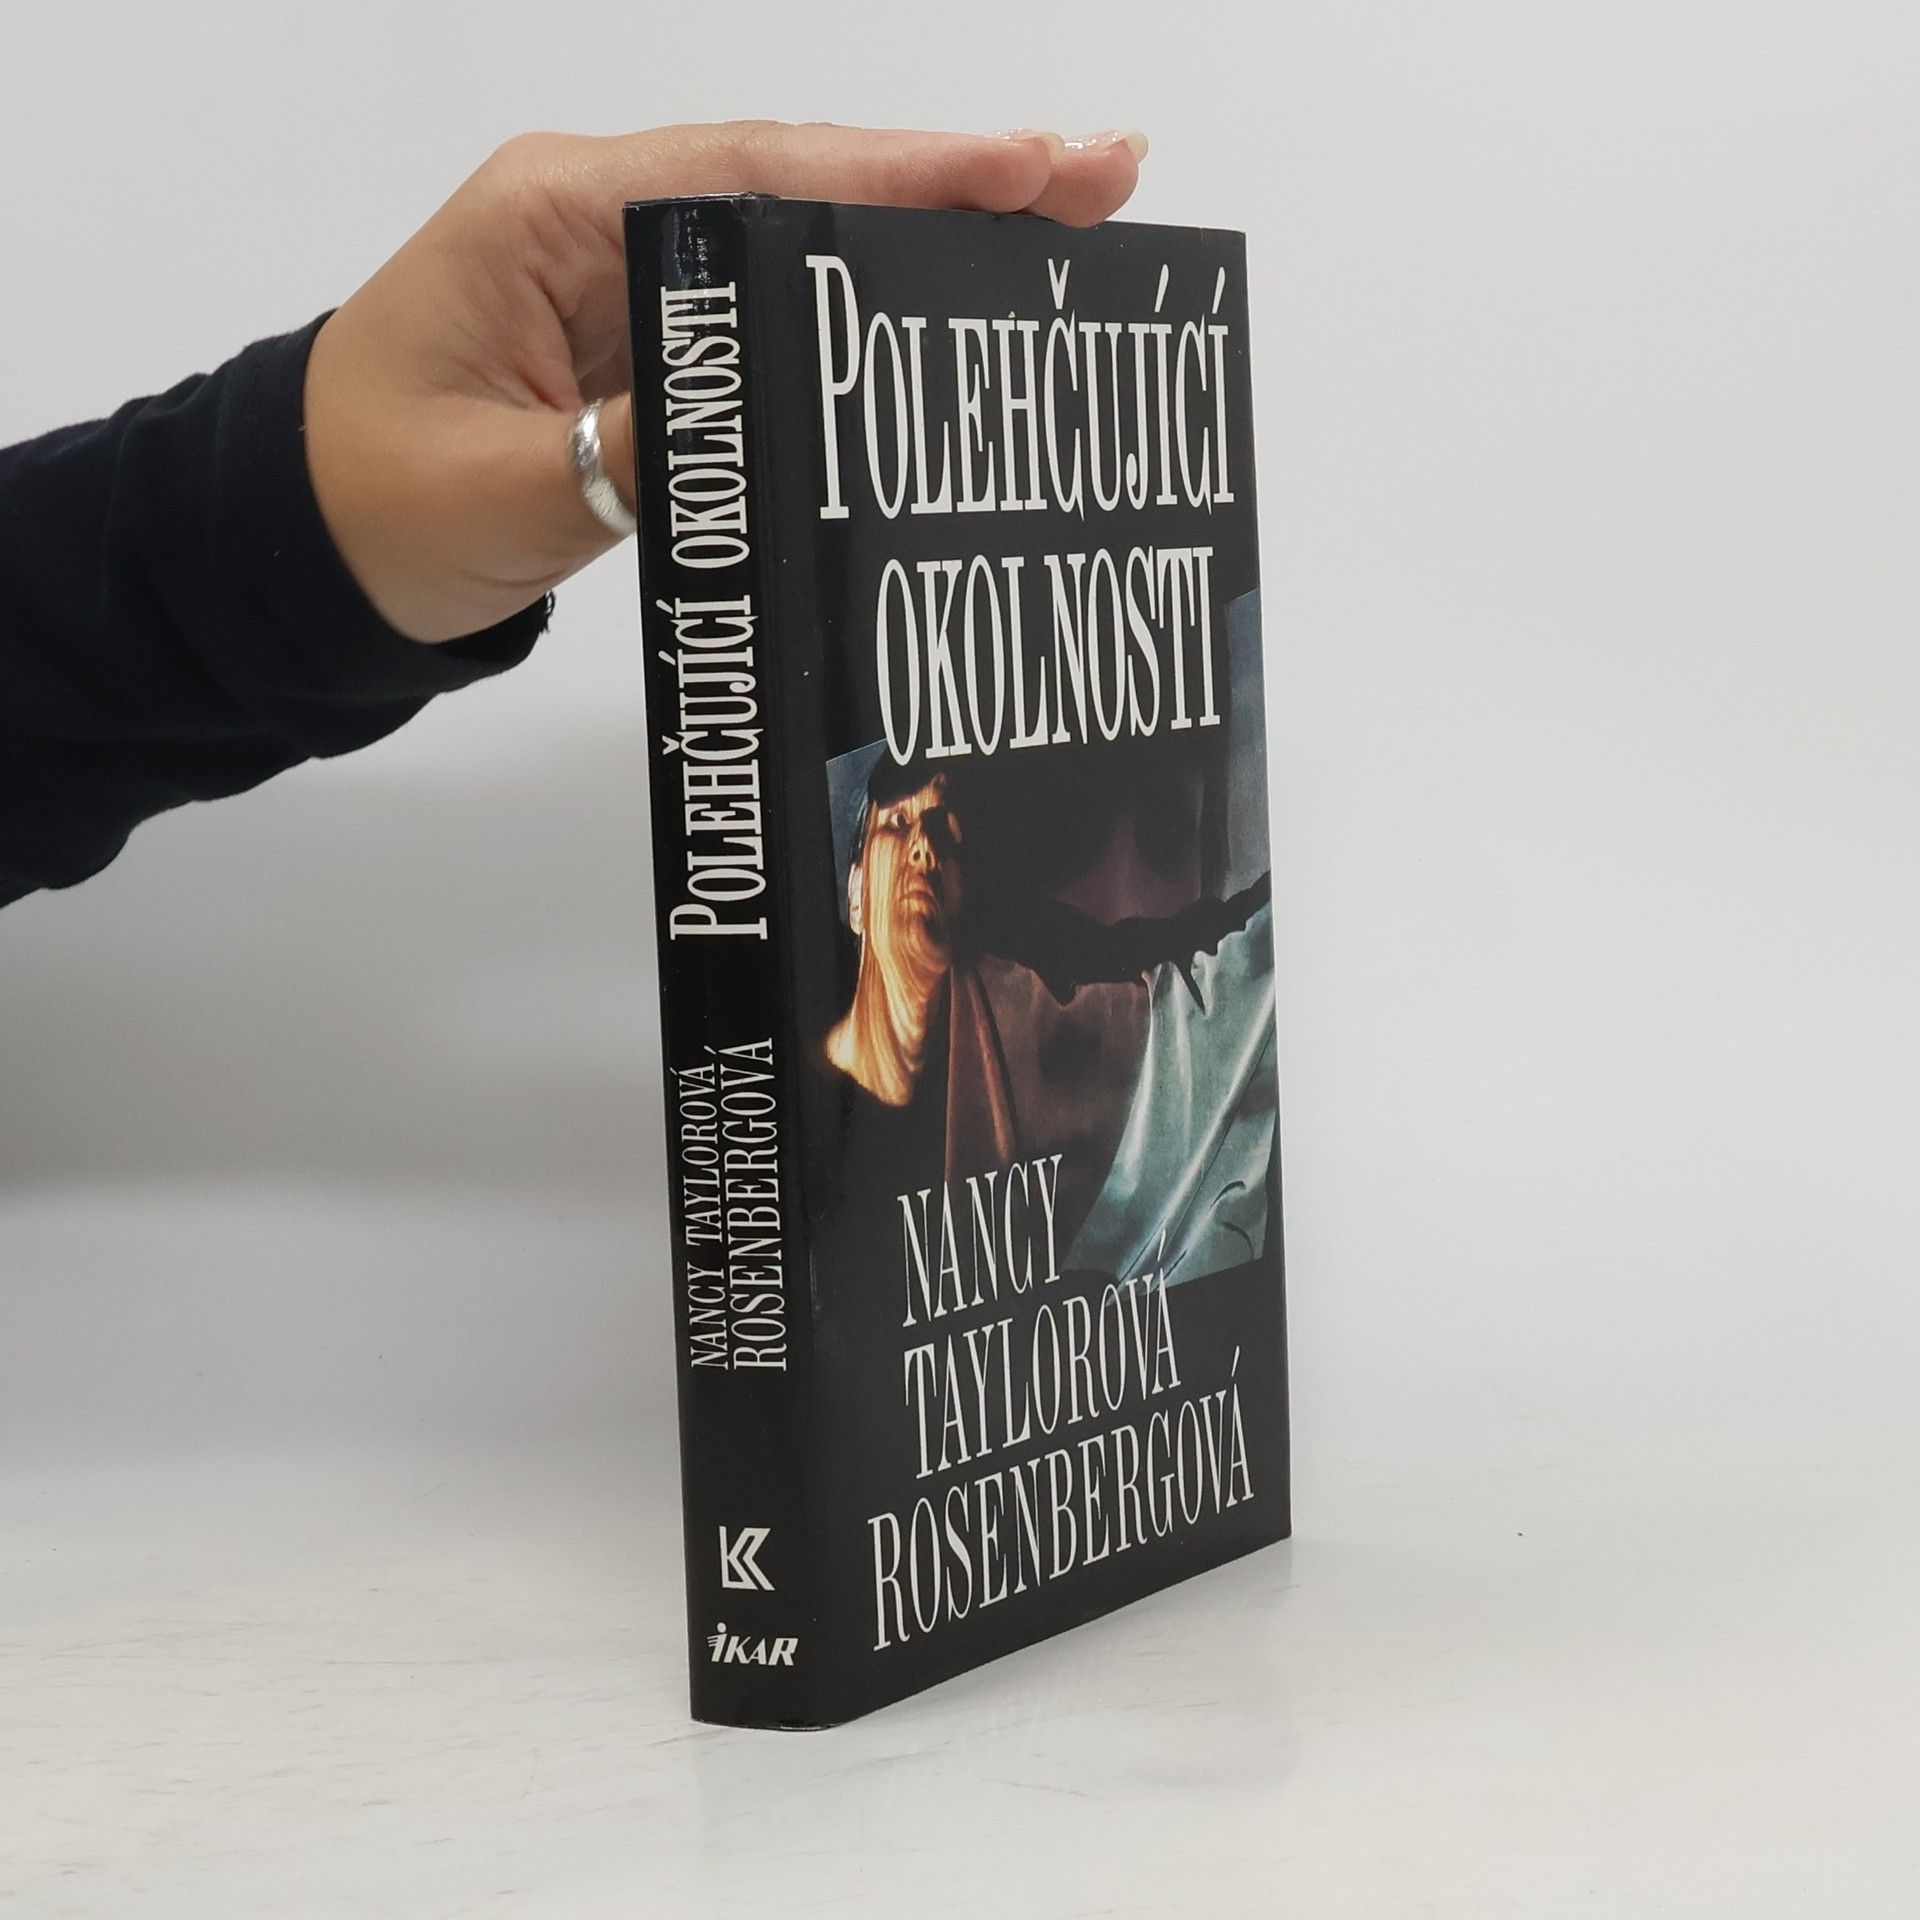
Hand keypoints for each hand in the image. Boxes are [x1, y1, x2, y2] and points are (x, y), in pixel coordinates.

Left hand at [303, 122, 1147, 643]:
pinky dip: (860, 315)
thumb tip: (756, 421)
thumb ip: (625, 454)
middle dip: (955, 183)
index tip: (1029, 168)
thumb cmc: (367, 501)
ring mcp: (632, 283)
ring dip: (924, 241)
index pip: (758, 174)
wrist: (304, 543)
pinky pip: (775, 318)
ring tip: (1064, 237)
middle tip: (1104, 183)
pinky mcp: (649, 346)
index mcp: (555, 217)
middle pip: (806, 184)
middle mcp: (604, 224)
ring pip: (802, 246)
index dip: (904, 172)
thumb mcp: (496, 491)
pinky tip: (941, 318)